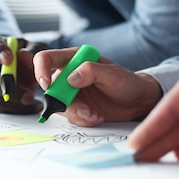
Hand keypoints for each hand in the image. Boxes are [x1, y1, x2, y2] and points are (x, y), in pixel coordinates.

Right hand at [0, 34, 48, 113]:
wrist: (16, 67)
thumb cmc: (24, 55)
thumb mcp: (32, 48)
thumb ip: (32, 51)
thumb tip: (26, 57)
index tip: (9, 59)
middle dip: (9, 86)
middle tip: (29, 94)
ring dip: (16, 102)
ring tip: (34, 102)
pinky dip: (16, 109)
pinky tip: (31, 107)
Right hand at [33, 47, 162, 125]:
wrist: (137, 102)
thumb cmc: (127, 82)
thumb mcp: (113, 74)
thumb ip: (92, 71)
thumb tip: (71, 78)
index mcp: (74, 58)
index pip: (46, 59)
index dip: (41, 70)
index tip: (46, 85)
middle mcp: (69, 74)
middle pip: (51, 88)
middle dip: (65, 102)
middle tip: (85, 110)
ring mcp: (71, 92)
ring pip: (59, 105)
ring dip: (76, 114)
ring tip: (95, 115)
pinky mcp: (76, 107)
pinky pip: (69, 116)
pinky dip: (82, 120)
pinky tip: (96, 117)